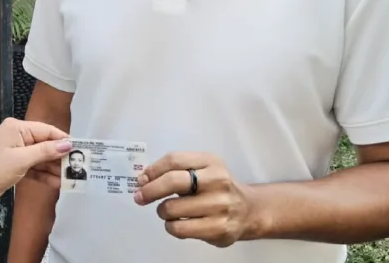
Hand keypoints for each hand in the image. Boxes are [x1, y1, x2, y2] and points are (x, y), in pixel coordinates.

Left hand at [0, 117, 71, 209]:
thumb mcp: (20, 160)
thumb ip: (45, 152)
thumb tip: (67, 144)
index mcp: (17, 128)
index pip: (47, 131)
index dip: (64, 141)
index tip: (83, 151)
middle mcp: (18, 137)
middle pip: (46, 144)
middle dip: (60, 157)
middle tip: (79, 169)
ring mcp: (16, 152)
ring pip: (41, 158)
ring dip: (54, 168)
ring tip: (71, 179)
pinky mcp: (14, 166)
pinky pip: (34, 168)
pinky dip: (43, 175)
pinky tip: (57, 183)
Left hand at [134, 152, 264, 247]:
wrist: (249, 210)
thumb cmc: (217, 188)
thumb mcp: (203, 169)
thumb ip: (176, 170)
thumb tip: (143, 179)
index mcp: (211, 161)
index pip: (174, 160)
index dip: (152, 170)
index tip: (140, 180)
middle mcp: (218, 181)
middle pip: (173, 182)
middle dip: (150, 190)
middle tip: (139, 197)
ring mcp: (220, 205)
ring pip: (172, 208)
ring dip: (162, 211)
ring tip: (168, 211)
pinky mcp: (219, 228)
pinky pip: (179, 228)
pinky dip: (171, 226)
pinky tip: (177, 223)